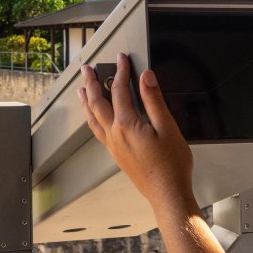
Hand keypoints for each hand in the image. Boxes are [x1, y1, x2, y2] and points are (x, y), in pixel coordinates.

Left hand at [79, 53, 194, 214]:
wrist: (167, 194)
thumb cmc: (171, 166)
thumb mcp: (167, 128)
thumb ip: (154, 100)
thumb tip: (146, 77)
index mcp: (126, 125)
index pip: (119, 90)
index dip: (120, 71)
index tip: (121, 58)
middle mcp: (114, 135)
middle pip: (97, 103)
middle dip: (91, 83)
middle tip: (87, 69)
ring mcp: (113, 146)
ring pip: (93, 118)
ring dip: (87, 101)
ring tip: (82, 90)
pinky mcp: (116, 155)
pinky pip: (97, 130)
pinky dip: (92, 118)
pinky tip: (94, 118)